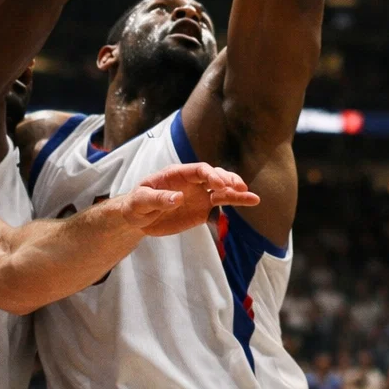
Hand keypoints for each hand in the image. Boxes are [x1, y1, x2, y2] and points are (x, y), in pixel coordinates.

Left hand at [119, 163, 260, 237]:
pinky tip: (251, 201)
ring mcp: (199, 195)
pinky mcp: (203, 209)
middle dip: (227, 180)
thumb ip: (158, 199)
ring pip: (222, 189)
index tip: (219, 185)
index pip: (198, 170)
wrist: (137, 218)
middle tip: (237, 188)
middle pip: (214, 175)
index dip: (211, 175)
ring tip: (251, 197)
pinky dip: (236, 202)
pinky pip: (222, 204)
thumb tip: (177, 198)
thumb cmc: (136, 205)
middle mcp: (192, 182)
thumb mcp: (141, 201)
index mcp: (177, 174)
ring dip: (236, 191)